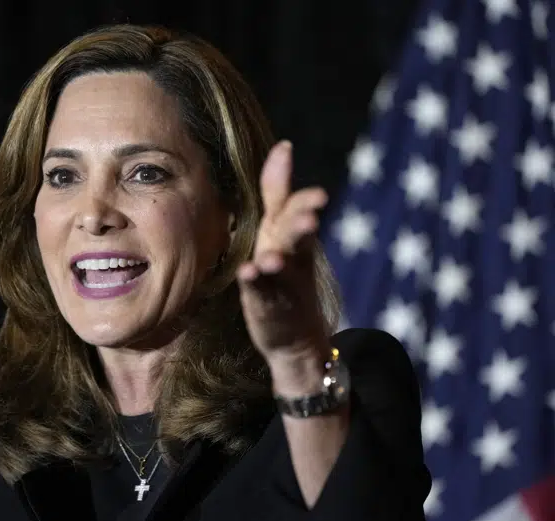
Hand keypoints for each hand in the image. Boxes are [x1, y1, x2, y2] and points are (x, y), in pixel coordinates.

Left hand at [237, 141, 329, 364]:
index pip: (300, 211)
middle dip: (302, 226)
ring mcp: (282, 282)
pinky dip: (256, 283)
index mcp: (294, 234)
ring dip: (278, 259)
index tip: (308, 182)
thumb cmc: (284, 270)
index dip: (306, 201)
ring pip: (283, 267)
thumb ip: (279, 191)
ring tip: (271, 257)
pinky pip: (262, 292)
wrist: (295, 335)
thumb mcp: (281, 228)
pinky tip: (248, 274)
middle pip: (297, 238)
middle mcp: (292, 255)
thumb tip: (284, 146)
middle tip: (311, 215)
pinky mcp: (268, 305)